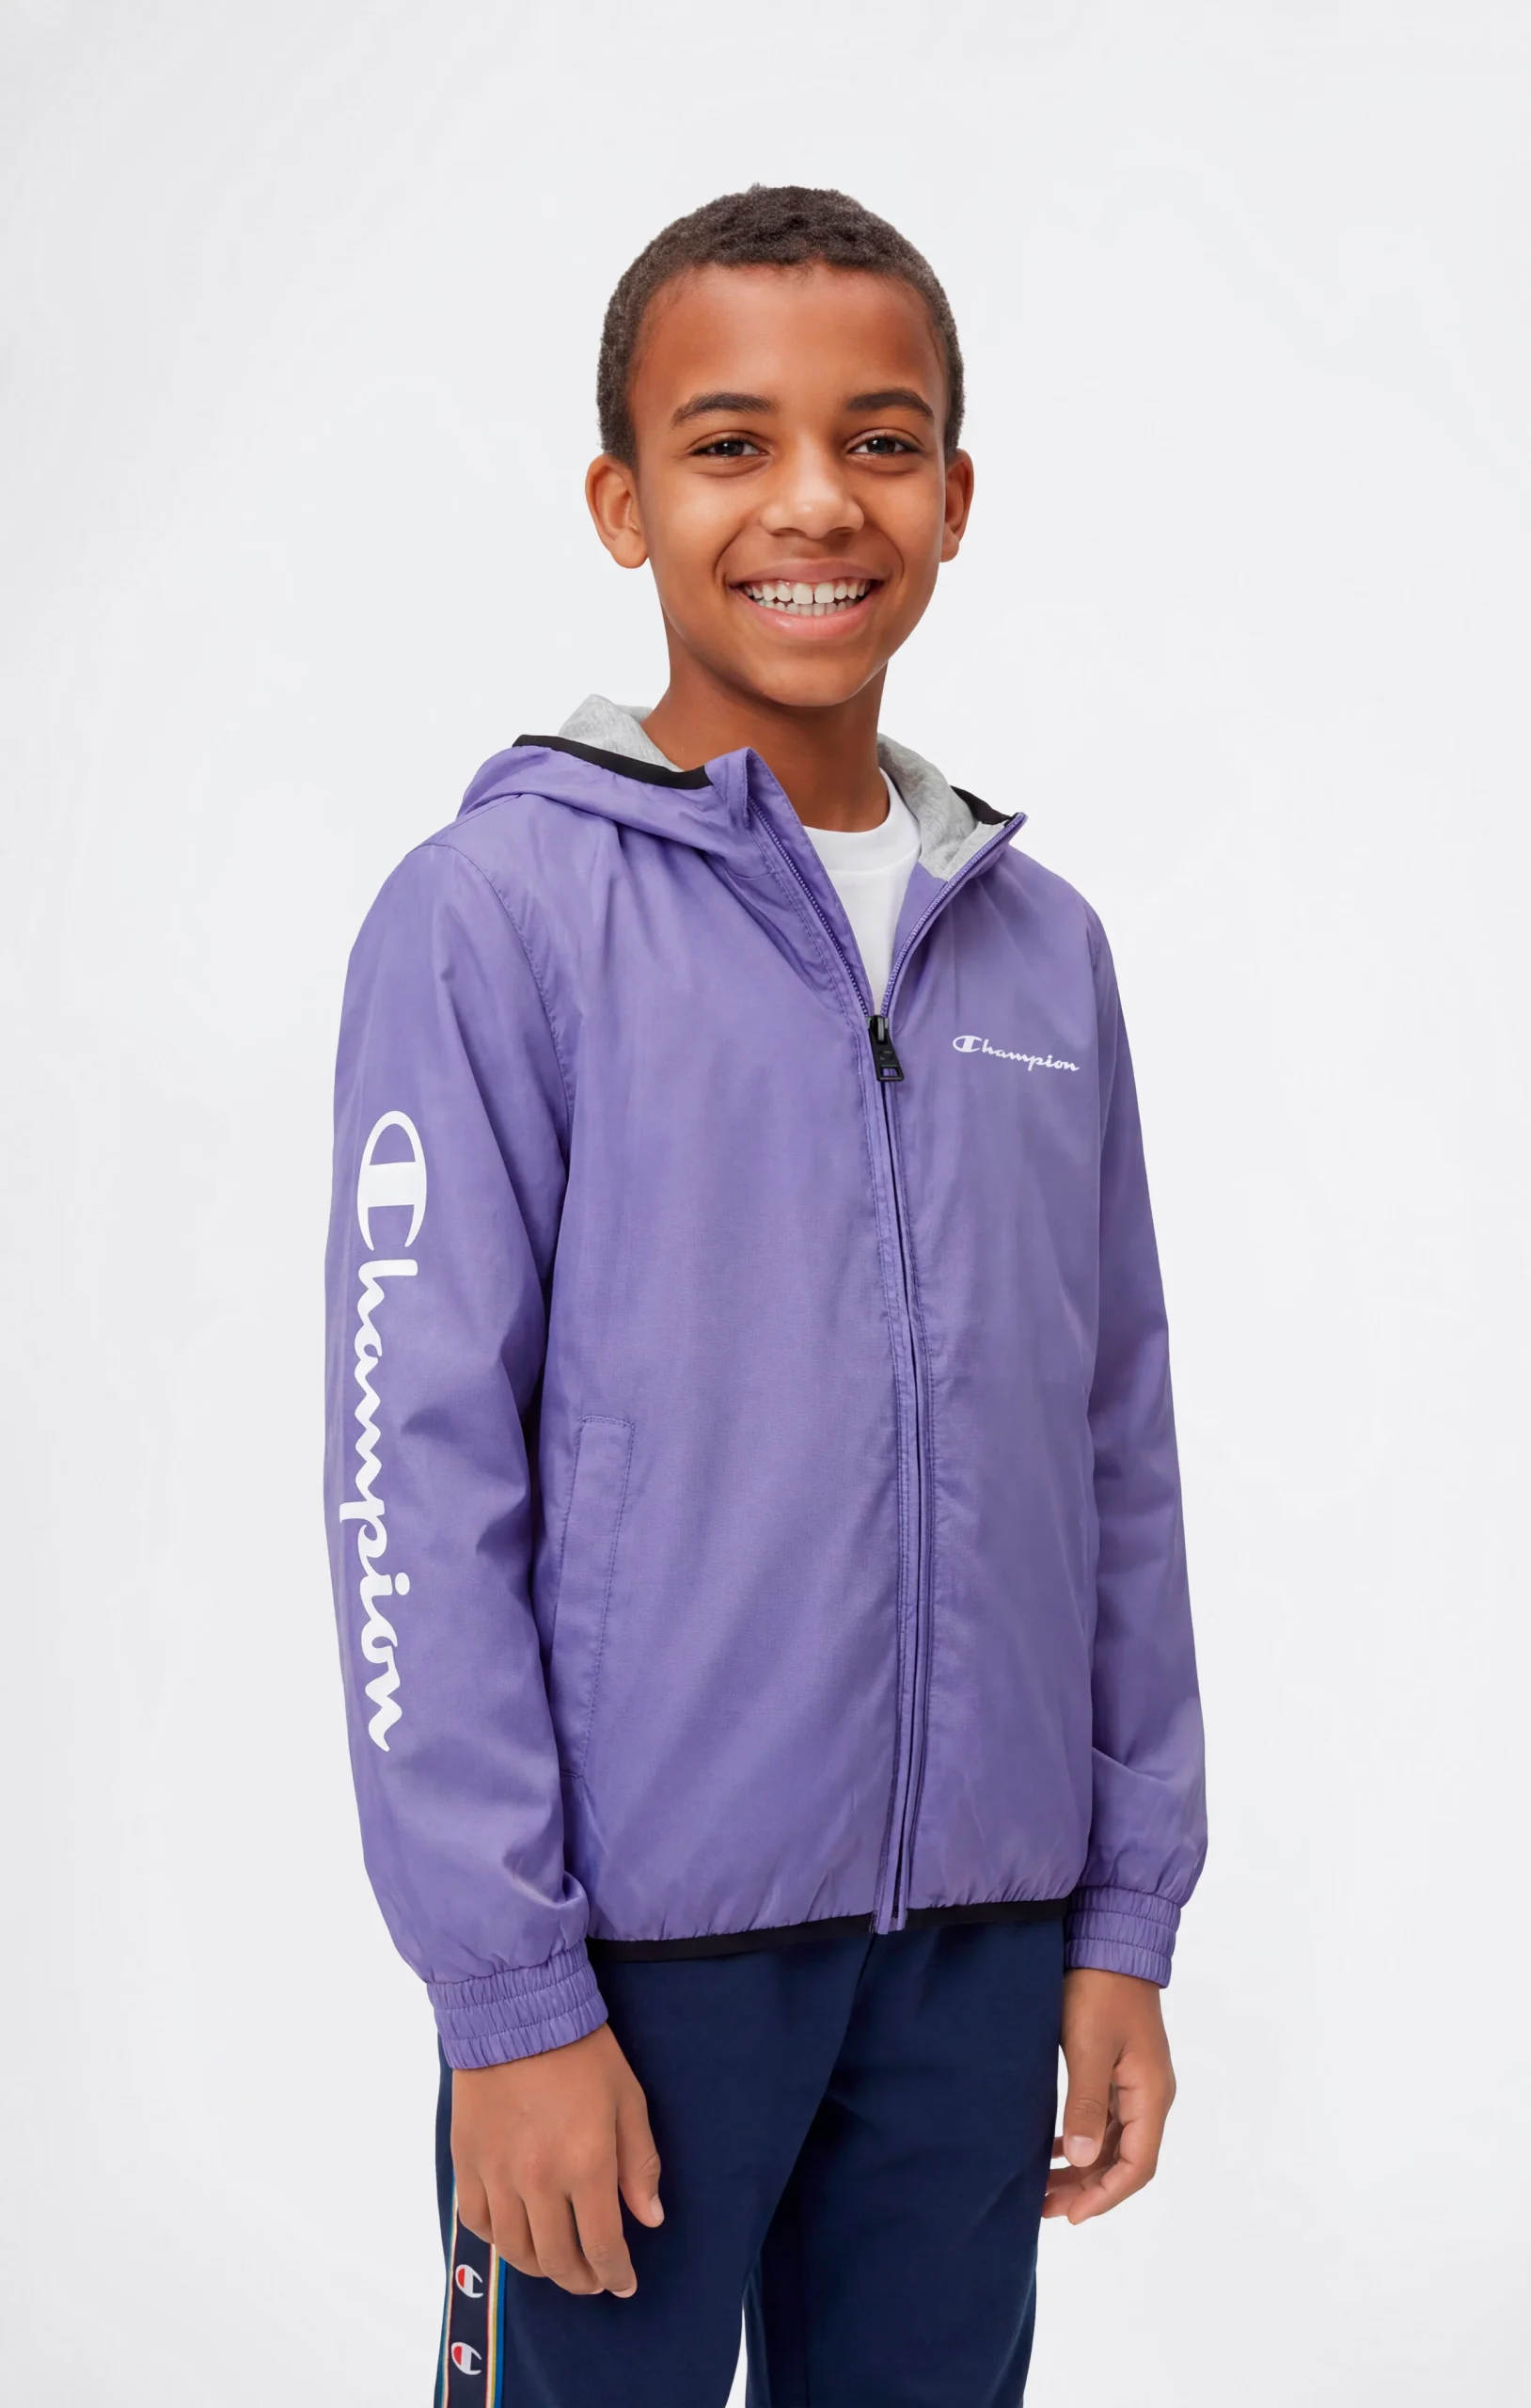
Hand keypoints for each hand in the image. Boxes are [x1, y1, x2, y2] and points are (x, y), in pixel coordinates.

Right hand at [452, 2021, 663, 2294]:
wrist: (515, 2012)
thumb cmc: (582, 2051)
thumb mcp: (628, 2099)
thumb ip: (640, 2164)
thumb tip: (650, 2219)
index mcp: (586, 2165)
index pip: (602, 2245)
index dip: (615, 2274)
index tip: (623, 2284)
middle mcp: (538, 2180)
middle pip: (557, 2259)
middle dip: (581, 2279)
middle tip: (594, 2279)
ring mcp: (497, 2174)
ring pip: (516, 2250)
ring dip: (541, 2267)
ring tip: (558, 2262)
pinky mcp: (466, 2162)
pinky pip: (478, 2222)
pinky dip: (498, 2239)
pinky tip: (515, 2234)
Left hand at [1043, 1968, 1176, 2224]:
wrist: (1110, 1940)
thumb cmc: (1099, 1991)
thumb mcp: (1088, 2047)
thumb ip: (1086, 2103)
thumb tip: (1084, 2159)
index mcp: (1150, 2095)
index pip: (1137, 2165)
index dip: (1105, 2195)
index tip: (1071, 2215)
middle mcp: (1149, 2094)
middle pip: (1125, 2159)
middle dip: (1088, 2188)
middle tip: (1045, 2208)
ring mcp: (1136, 2081)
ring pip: (1113, 2141)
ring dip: (1083, 2166)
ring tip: (1044, 2186)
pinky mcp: (1119, 2068)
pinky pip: (1106, 2119)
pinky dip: (1084, 2138)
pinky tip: (1056, 2145)